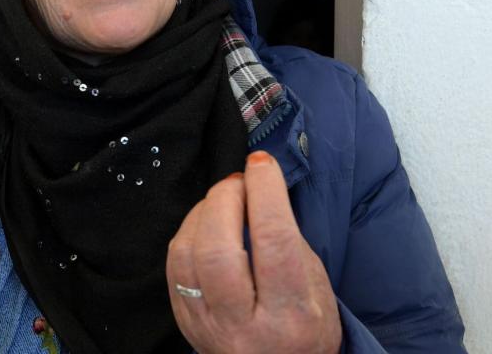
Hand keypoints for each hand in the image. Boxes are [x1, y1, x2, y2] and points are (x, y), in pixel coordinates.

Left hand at [166, 151, 341, 353]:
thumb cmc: (306, 326)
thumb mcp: (317, 289)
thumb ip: (290, 241)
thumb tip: (259, 190)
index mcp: (290, 316)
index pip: (273, 242)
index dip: (265, 192)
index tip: (262, 164)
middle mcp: (245, 327)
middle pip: (217, 250)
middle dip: (225, 200)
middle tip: (239, 182)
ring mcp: (208, 328)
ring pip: (186, 256)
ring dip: (202, 213)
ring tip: (223, 200)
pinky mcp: (185, 323)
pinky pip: (174, 267)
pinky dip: (187, 234)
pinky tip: (205, 224)